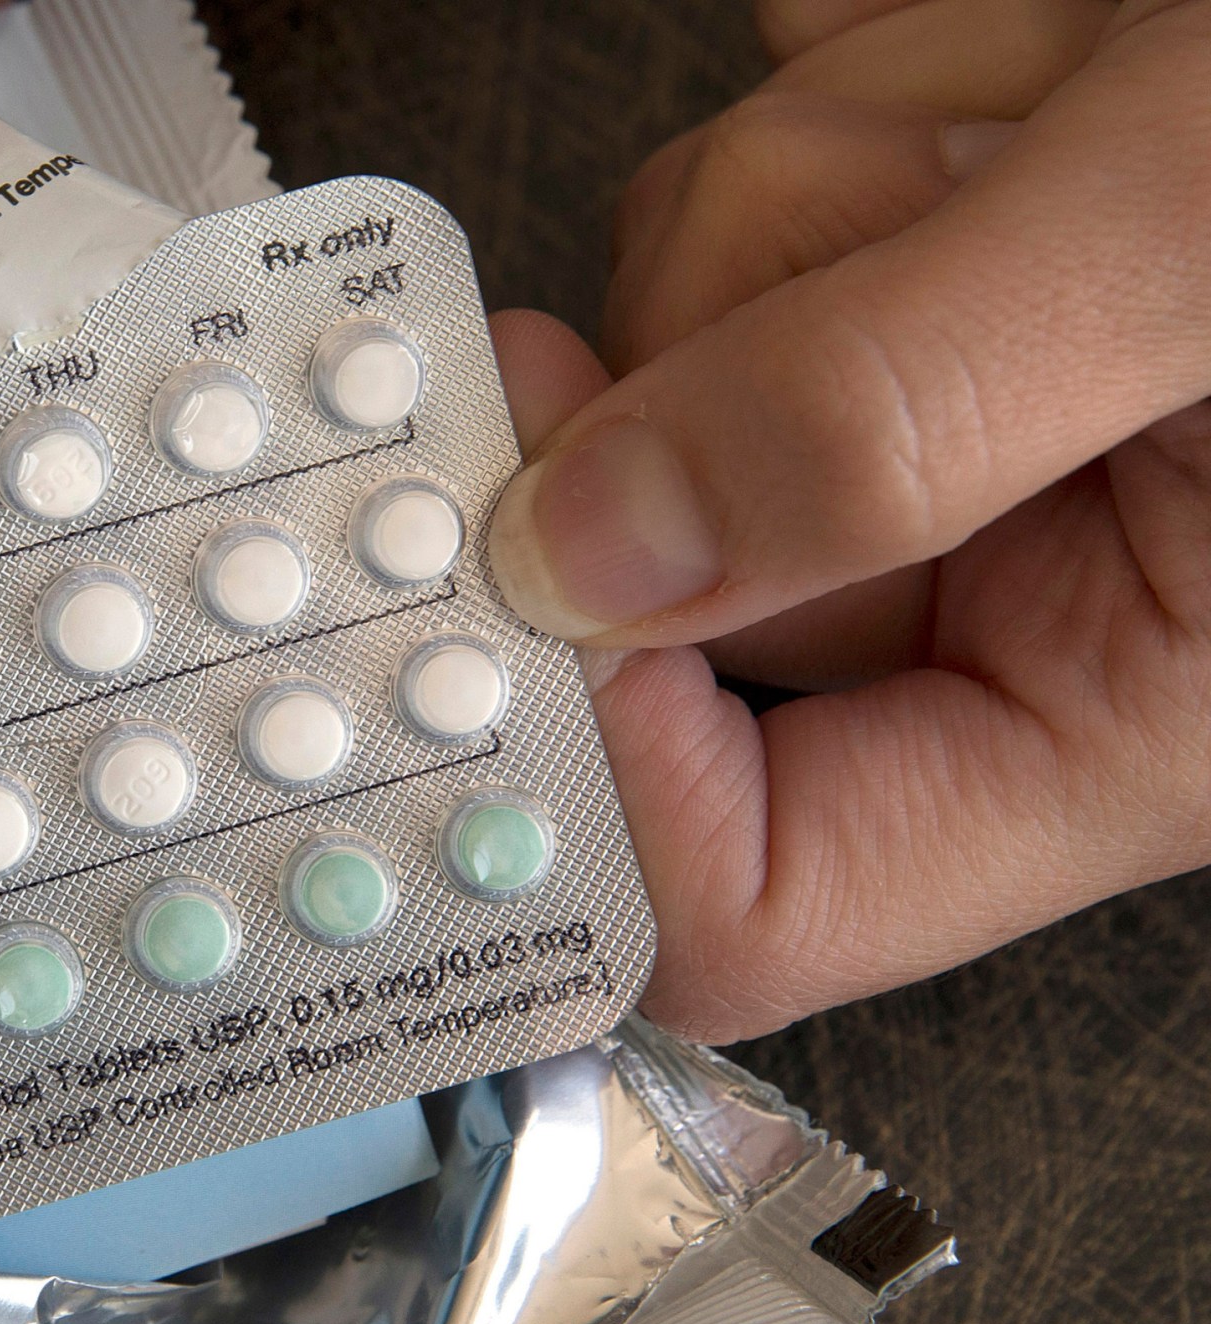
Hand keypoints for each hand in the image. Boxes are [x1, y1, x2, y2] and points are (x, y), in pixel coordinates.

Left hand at [484, 0, 1210, 1040]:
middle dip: (768, 334)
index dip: (602, 765)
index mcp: (1108, 708)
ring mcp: (934, 427)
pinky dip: (858, 89)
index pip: (757, 892)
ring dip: (839, 172)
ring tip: (1084, 96)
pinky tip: (1048, 65)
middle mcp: (1003, 592)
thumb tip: (582, 554)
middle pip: (668, 553)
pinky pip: (733, 188)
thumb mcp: (1201, 265)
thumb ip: (892, 417)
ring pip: (682, 331)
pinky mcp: (898, 277)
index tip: (528, 558)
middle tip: (974, 192)